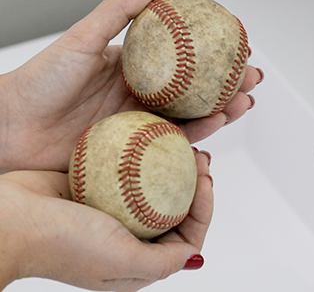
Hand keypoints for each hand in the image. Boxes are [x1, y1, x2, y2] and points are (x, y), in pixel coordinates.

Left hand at [0, 0, 261, 172]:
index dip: (215, 53)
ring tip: (244, 102)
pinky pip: (173, 143)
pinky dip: (197, 135)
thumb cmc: (40, 81)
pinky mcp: (137, 150)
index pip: (185, 59)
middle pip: (196, 91)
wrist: (11, 129)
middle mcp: (142, 96)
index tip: (239, 44)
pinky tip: (215, 127)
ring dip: (222, 111)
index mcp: (135, 68)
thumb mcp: (83, 37)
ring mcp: (141, 123)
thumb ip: (120, 8)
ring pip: (192, 117)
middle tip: (253, 78)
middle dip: (229, 85)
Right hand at [0, 150, 212, 291]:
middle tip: (201, 158)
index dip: (205, 209)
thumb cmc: (63, 245)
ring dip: (175, 168)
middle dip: (195, 185)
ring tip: (187, 147)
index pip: (188, 236)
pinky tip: (155, 140)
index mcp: (140, 260)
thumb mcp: (122, 260)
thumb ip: (163, 261)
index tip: (206, 181)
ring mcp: (115, 212)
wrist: (10, 219)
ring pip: (157, 189)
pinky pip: (132, 173)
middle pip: (176, 209)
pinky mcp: (100, 190)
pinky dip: (147, 159)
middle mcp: (131, 237)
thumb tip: (196, 257)